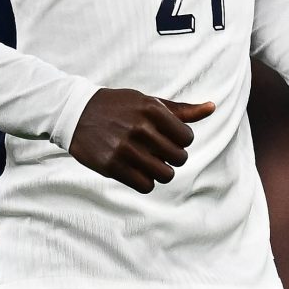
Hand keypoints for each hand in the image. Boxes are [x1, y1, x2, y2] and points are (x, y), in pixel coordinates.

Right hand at [69, 89, 215, 193]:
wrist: (76, 113)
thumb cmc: (118, 107)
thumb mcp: (148, 102)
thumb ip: (181, 110)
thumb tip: (212, 107)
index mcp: (151, 110)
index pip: (187, 138)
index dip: (181, 142)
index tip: (168, 139)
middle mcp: (140, 129)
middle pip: (179, 158)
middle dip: (173, 158)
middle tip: (159, 153)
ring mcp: (125, 149)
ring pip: (165, 175)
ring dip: (161, 172)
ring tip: (150, 163)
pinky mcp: (112, 166)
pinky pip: (145, 185)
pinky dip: (145, 182)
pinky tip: (137, 170)